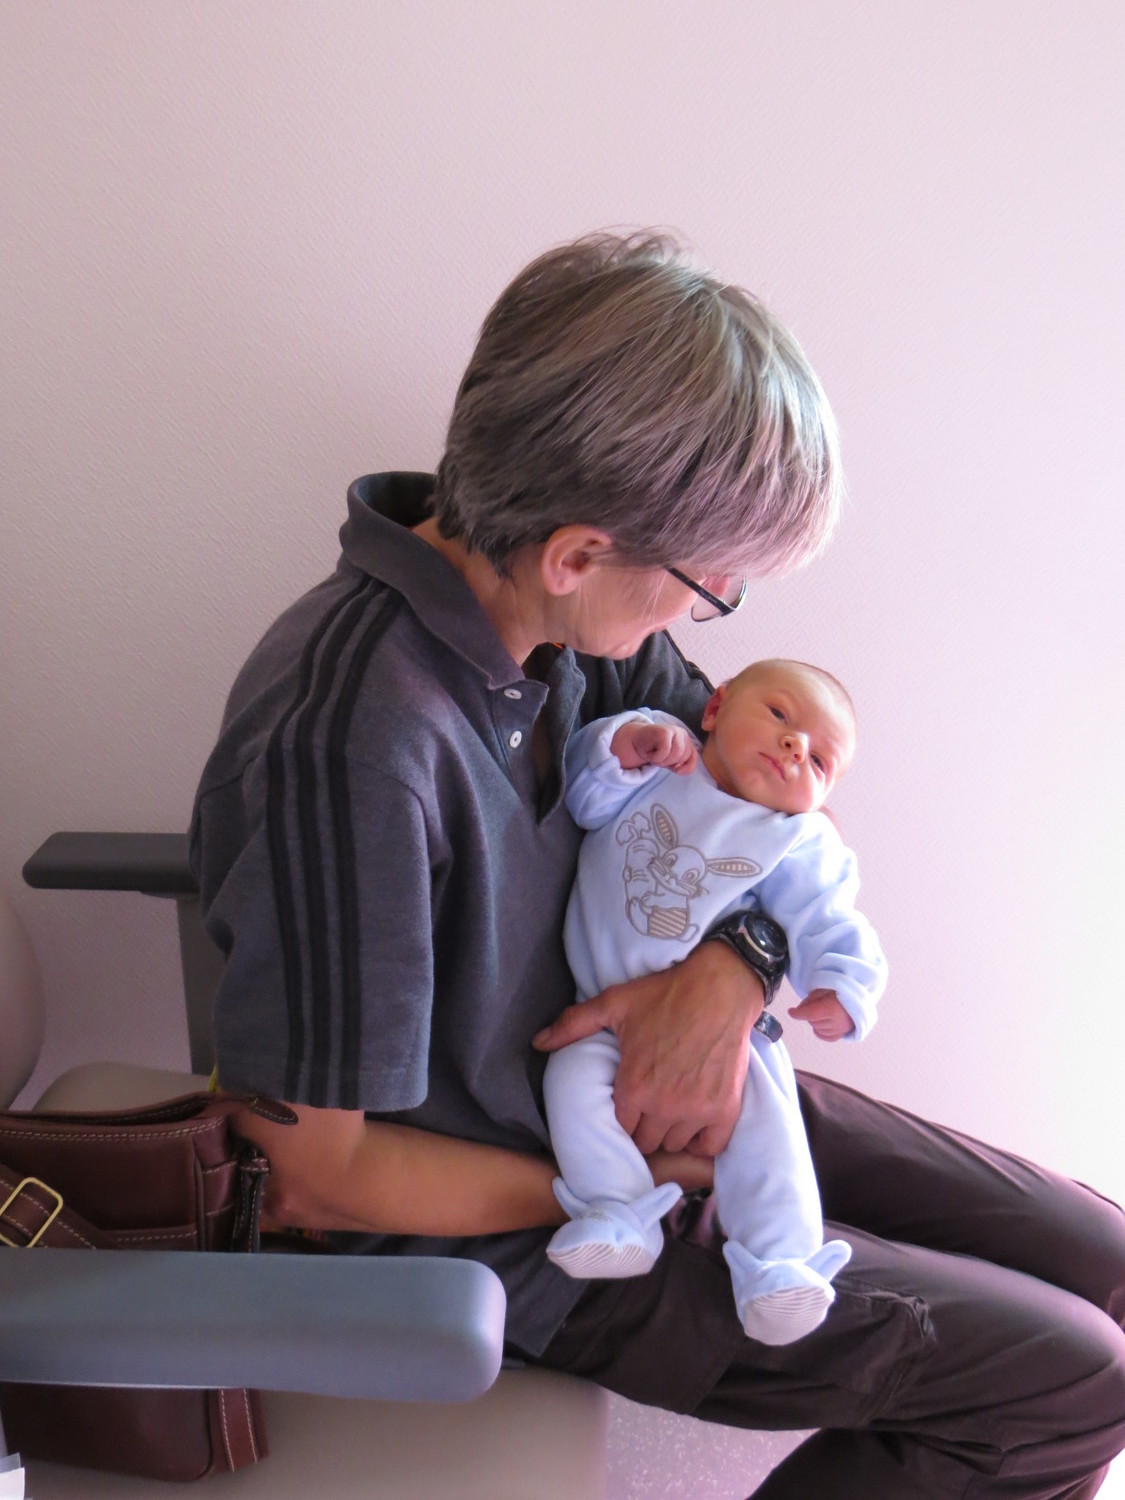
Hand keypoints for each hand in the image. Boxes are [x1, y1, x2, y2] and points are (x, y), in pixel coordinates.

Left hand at [533, 942, 763, 1155]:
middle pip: (646, 1142)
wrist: (720, 987)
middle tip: (647, 1108)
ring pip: (675, 1145)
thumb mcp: (614, 1003)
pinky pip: (709, 1147)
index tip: (627, 1105)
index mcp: (634, 1087)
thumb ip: (574, 1025)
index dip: (621, 1118)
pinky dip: (701, 1140)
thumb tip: (538, 1042)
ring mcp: (698, 1111)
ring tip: (669, 1111)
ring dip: (670, 1132)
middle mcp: (664, 1107)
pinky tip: (695, 1122)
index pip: (619, 1129)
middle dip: (643, 1127)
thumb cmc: (666, 994)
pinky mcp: (725, 1110)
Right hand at [611, 721, 697, 773]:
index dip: (685, 767)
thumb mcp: (670, 760)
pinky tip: (650, 752)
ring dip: (662, 760)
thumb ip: (680, 765)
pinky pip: (665, 751)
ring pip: (676, 754)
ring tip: (654, 756)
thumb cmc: (654, 750)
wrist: (636, 739)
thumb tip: (680, 771)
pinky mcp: (665, 731)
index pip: (693, 757)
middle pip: (683, 756)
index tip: (675, 770)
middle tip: (658, 758)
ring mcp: (675, 731)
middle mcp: (683, 734)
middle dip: (669, 763)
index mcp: (686, 741)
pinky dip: (656, 757)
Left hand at [787, 988, 854, 1040]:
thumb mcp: (825, 988)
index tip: (790, 1011)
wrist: (859, 995)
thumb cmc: (842, 990)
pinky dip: (820, 1030)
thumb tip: (799, 1010)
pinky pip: (825, 1036)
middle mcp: (837, 1022)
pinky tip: (820, 1023)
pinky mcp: (843, 1034)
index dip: (797, 1013)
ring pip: (817, 1029)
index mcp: (832, 1009)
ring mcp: (840, 1030)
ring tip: (823, 1010)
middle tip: (816, 1003)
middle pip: (811, 1021)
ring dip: (815, 1020)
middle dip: (809, 1012)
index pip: (809, 1014)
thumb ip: (811, 999)